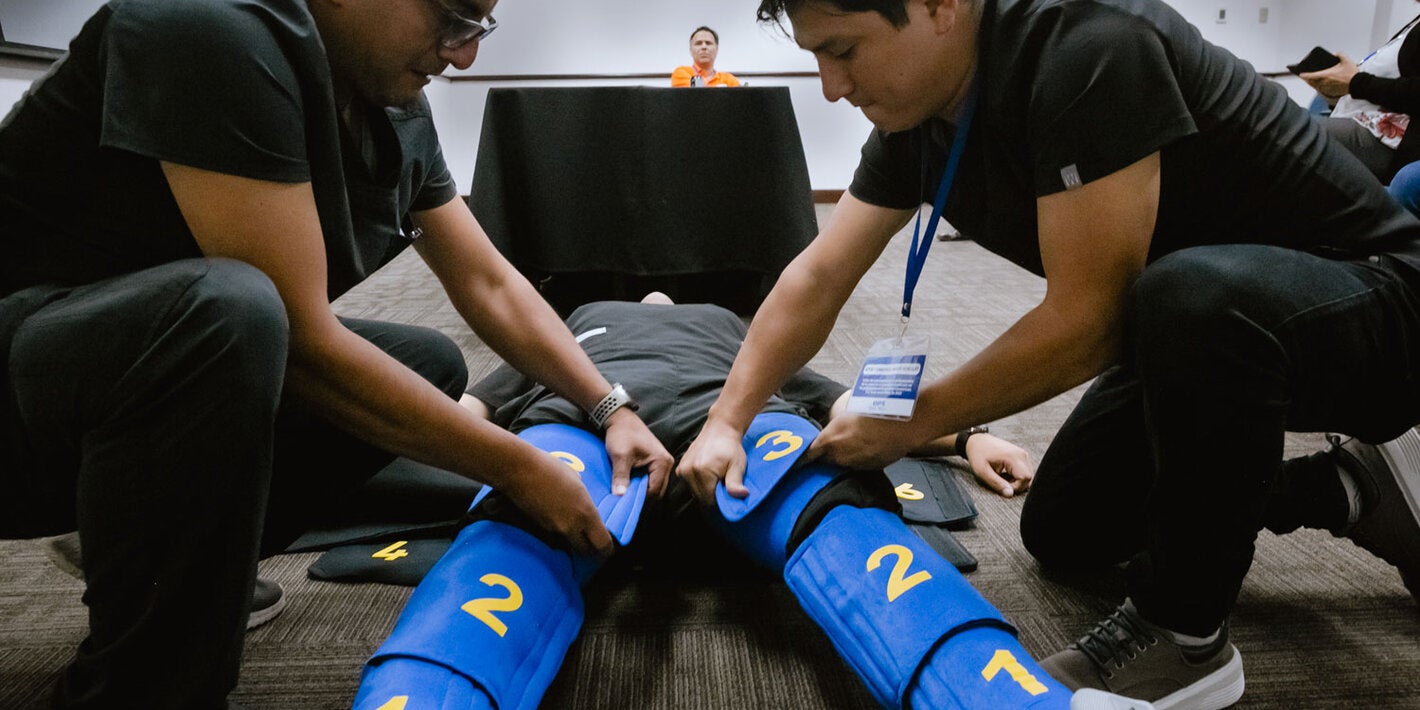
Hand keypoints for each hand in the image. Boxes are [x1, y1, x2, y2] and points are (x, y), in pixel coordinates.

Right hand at [503, 448, 614, 557]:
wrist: (520, 470)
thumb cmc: (550, 468)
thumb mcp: (576, 479)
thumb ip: (583, 495)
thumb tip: (583, 499)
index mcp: (586, 513)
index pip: (602, 544)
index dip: (607, 549)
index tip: (608, 547)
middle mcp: (571, 526)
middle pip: (586, 551)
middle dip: (591, 550)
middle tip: (593, 543)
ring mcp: (554, 528)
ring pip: (570, 544)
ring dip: (574, 541)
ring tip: (575, 530)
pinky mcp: (540, 527)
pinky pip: (555, 536)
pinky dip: (559, 533)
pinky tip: (558, 519)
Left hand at [602, 407, 673, 498]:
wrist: (620, 418)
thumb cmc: (622, 433)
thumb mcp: (620, 455)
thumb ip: (621, 476)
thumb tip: (620, 496)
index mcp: (662, 462)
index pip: (655, 491)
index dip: (641, 501)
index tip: (626, 507)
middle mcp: (666, 464)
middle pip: (657, 491)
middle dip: (642, 500)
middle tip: (626, 508)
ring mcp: (662, 465)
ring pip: (654, 487)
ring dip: (641, 494)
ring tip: (627, 500)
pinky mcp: (654, 464)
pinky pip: (650, 481)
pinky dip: (640, 487)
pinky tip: (629, 491)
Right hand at [677, 419, 747, 504]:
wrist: (720, 429)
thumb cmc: (731, 447)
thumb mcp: (737, 465)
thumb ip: (736, 483)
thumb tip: (741, 495)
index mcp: (701, 472)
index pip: (709, 500)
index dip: (720, 500)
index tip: (727, 490)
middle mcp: (688, 471)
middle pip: (700, 498)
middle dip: (713, 495)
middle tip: (723, 481)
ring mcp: (682, 470)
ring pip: (695, 492)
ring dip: (705, 490)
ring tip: (716, 476)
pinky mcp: (680, 468)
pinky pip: (690, 485)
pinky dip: (699, 484)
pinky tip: (708, 474)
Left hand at [804, 412, 922, 469]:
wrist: (903, 422)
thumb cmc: (876, 409)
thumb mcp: (848, 411)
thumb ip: (836, 425)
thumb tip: (832, 428)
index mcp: (830, 439)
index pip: (809, 453)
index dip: (806, 455)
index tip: (803, 456)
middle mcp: (839, 455)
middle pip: (827, 459)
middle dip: (828, 453)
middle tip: (836, 442)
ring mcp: (855, 464)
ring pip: (844, 463)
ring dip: (846, 456)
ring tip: (858, 441)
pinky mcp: (870, 468)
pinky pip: (861, 465)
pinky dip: (862, 459)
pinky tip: (870, 446)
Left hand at [961, 433, 1033, 497]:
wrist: (977, 441)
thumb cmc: (978, 454)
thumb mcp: (983, 472)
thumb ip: (997, 484)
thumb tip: (1010, 494)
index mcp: (1013, 457)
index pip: (1025, 478)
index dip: (1015, 487)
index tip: (1002, 486)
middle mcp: (1022, 454)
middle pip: (1029, 477)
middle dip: (1016, 485)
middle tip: (1001, 482)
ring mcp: (1023, 454)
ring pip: (1027, 475)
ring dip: (1016, 481)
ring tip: (1002, 477)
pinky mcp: (1021, 455)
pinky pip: (1024, 470)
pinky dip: (1016, 476)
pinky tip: (1005, 473)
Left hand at [1300, 53, 1358, 98]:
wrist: (1358, 84)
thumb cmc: (1352, 74)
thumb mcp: (1346, 60)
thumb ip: (1340, 54)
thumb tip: (1334, 54)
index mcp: (1327, 74)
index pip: (1313, 75)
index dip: (1305, 75)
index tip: (1301, 74)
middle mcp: (1326, 82)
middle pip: (1312, 81)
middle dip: (1307, 79)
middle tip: (1304, 77)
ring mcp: (1328, 87)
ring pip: (1316, 86)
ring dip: (1312, 83)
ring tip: (1309, 80)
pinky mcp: (1331, 90)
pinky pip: (1322, 89)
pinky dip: (1318, 87)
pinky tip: (1318, 85)